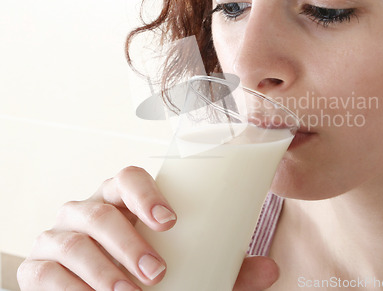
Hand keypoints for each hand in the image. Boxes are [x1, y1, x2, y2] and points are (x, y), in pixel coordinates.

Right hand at [17, 166, 279, 289]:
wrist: (104, 289)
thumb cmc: (148, 269)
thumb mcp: (188, 267)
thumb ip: (225, 268)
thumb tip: (270, 269)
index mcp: (123, 200)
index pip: (127, 177)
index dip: (145, 192)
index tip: (170, 220)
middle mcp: (88, 210)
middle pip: (98, 211)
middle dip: (126, 242)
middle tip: (157, 272)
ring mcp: (59, 237)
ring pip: (70, 242)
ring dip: (101, 270)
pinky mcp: (38, 268)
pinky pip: (43, 274)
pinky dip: (66, 289)